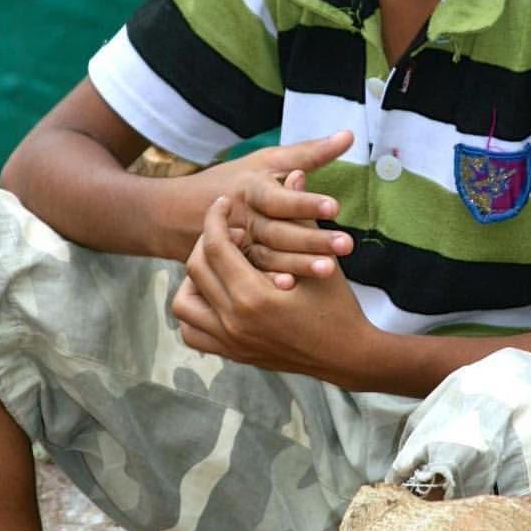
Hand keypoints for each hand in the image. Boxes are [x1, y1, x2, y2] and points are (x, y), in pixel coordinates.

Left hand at [172, 192, 372, 383]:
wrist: (346, 356)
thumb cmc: (337, 306)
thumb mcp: (322, 259)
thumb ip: (302, 215)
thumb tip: (294, 174)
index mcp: (253, 297)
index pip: (215, 247)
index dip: (215, 218)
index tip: (224, 204)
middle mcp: (234, 322)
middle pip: (195, 269)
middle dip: (206, 241)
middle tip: (226, 230)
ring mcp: (230, 341)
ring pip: (184, 304)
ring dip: (194, 279)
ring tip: (218, 264)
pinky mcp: (232, 353)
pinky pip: (193, 332)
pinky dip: (196, 311)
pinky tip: (217, 294)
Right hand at [192, 130, 354, 286]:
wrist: (178, 211)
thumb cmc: (235, 179)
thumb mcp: (267, 161)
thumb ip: (309, 153)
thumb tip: (349, 136)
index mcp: (252, 188)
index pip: (279, 197)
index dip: (305, 202)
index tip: (335, 207)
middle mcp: (244, 216)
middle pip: (278, 230)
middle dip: (312, 239)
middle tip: (346, 245)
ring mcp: (236, 243)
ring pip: (268, 256)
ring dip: (298, 264)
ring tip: (329, 270)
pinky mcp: (231, 264)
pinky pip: (252, 274)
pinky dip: (270, 281)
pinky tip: (292, 289)